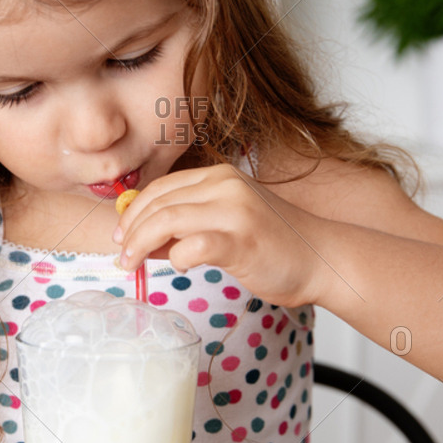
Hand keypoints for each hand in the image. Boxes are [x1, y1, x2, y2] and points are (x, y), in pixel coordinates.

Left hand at [110, 163, 328, 307]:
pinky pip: (193, 246)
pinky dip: (176, 258)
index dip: (132, 213)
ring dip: (141, 245)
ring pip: (168, 220)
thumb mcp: (225, 224)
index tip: (120, 236)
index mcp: (218, 176)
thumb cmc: (273, 244)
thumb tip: (140, 242)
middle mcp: (225, 185)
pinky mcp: (242, 240)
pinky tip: (178, 266)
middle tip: (121, 257)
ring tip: (132, 265)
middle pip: (158, 204)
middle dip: (130, 232)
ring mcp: (235, 210)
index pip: (160, 188)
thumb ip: (185, 228)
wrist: (322, 258)